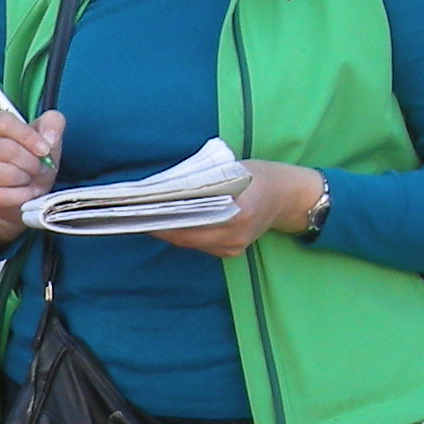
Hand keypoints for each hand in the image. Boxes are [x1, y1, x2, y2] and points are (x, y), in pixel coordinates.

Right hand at [0, 108, 67, 244]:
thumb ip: (53, 124)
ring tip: (31, 180)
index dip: (27, 136)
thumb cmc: (32, 160)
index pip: (4, 122)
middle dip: (31, 162)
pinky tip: (27, 194)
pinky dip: (21, 196)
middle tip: (40, 168)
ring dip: (26, 179)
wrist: (24, 193)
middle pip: (7, 149)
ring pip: (5, 173)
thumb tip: (49, 139)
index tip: (45, 150)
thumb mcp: (47, 137)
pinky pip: (2, 195)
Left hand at [153, 159, 325, 258]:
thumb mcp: (230, 171)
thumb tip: (163, 189)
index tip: (140, 211)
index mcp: (238, 210)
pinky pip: (201, 245)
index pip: (190, 220)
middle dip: (160, 225)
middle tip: (136, 215)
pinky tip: (172, 223)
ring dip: (170, 231)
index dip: (163, 219)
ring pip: (191, 243)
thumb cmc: (255, 177)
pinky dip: (185, 234)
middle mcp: (236, 234)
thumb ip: (201, 183)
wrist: (288, 196)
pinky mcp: (232, 252)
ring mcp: (234, 247)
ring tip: (148, 217)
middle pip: (186, 236)